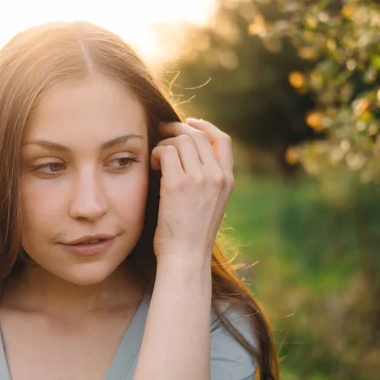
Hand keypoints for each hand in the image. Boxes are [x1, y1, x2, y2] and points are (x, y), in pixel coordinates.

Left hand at [150, 118, 233, 263]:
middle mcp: (216, 176)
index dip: (205, 126)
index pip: (222, 140)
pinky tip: (152, 165)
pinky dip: (156, 153)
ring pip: (181, 140)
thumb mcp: (210, 204)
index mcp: (227, 180)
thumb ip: (207, 181)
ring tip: (156, 157)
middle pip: (198, 136)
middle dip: (177, 129)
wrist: (186, 256)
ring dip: (164, 143)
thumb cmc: (191, 234)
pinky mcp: (177, 184)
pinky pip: (166, 151)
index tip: (189, 123)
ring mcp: (199, 179)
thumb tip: (189, 157)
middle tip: (160, 132)